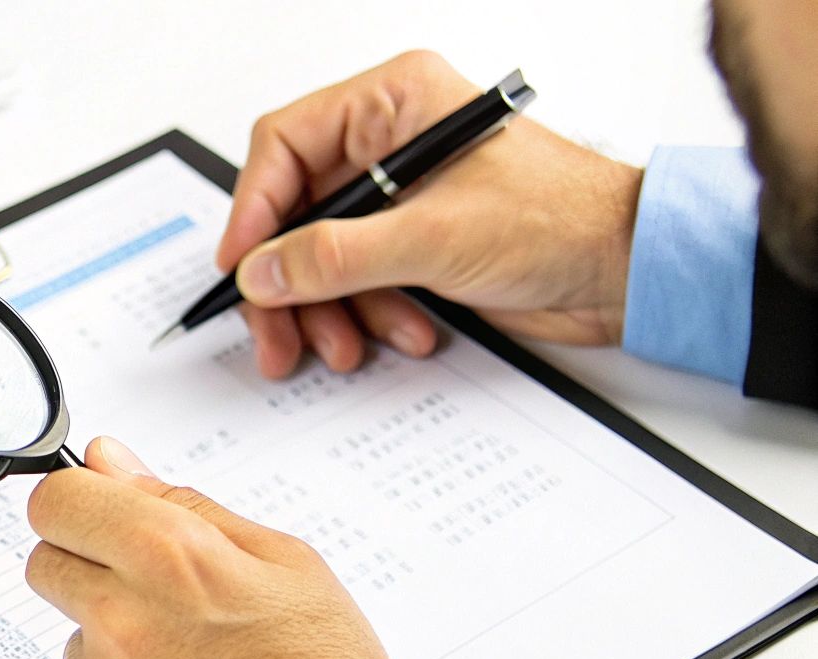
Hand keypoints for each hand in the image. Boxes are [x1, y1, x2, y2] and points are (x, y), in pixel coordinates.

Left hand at [24, 437, 432, 658]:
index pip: (56, 500)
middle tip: (160, 598)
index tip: (100, 516)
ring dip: (116, 643)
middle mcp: (119, 621)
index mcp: (166, 558)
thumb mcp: (286, 565)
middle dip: (88, 565)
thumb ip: (181, 505)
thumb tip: (108, 461)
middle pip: (45, 562)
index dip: (80, 503)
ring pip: (75, 637)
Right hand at [218, 51, 644, 377]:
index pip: (284, 146)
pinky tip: (403, 334)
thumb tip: (260, 272)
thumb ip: (335, 256)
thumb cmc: (560, 220)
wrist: (626, 271)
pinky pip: (356, 283)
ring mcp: (400, 196)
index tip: (241, 269)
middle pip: (294, 212)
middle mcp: (390, 142)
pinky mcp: (414, 243)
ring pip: (319, 257)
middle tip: (278, 334)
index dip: (253, 210)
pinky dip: (367, 316)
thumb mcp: (432, 237)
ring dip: (329, 311)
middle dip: (288, 282)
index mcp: (393, 102)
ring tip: (348, 346)